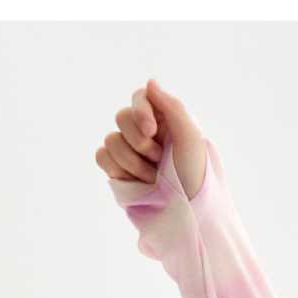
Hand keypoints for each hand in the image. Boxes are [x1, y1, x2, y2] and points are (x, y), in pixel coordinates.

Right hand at [93, 79, 206, 200]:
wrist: (187, 214)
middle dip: (140, 143)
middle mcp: (145, 132)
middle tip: (159, 161)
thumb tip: (150, 83)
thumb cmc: (195, 176)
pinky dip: (117, 169)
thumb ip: (172, 106)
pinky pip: (102, 156)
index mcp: (164, 119)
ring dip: (133, 162)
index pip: (139, 98)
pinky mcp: (117, 170)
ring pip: (111, 140)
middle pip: (121, 118)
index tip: (152, 131)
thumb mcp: (192, 138)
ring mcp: (129, 151)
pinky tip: (135, 182)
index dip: (141, 112)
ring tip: (153, 178)